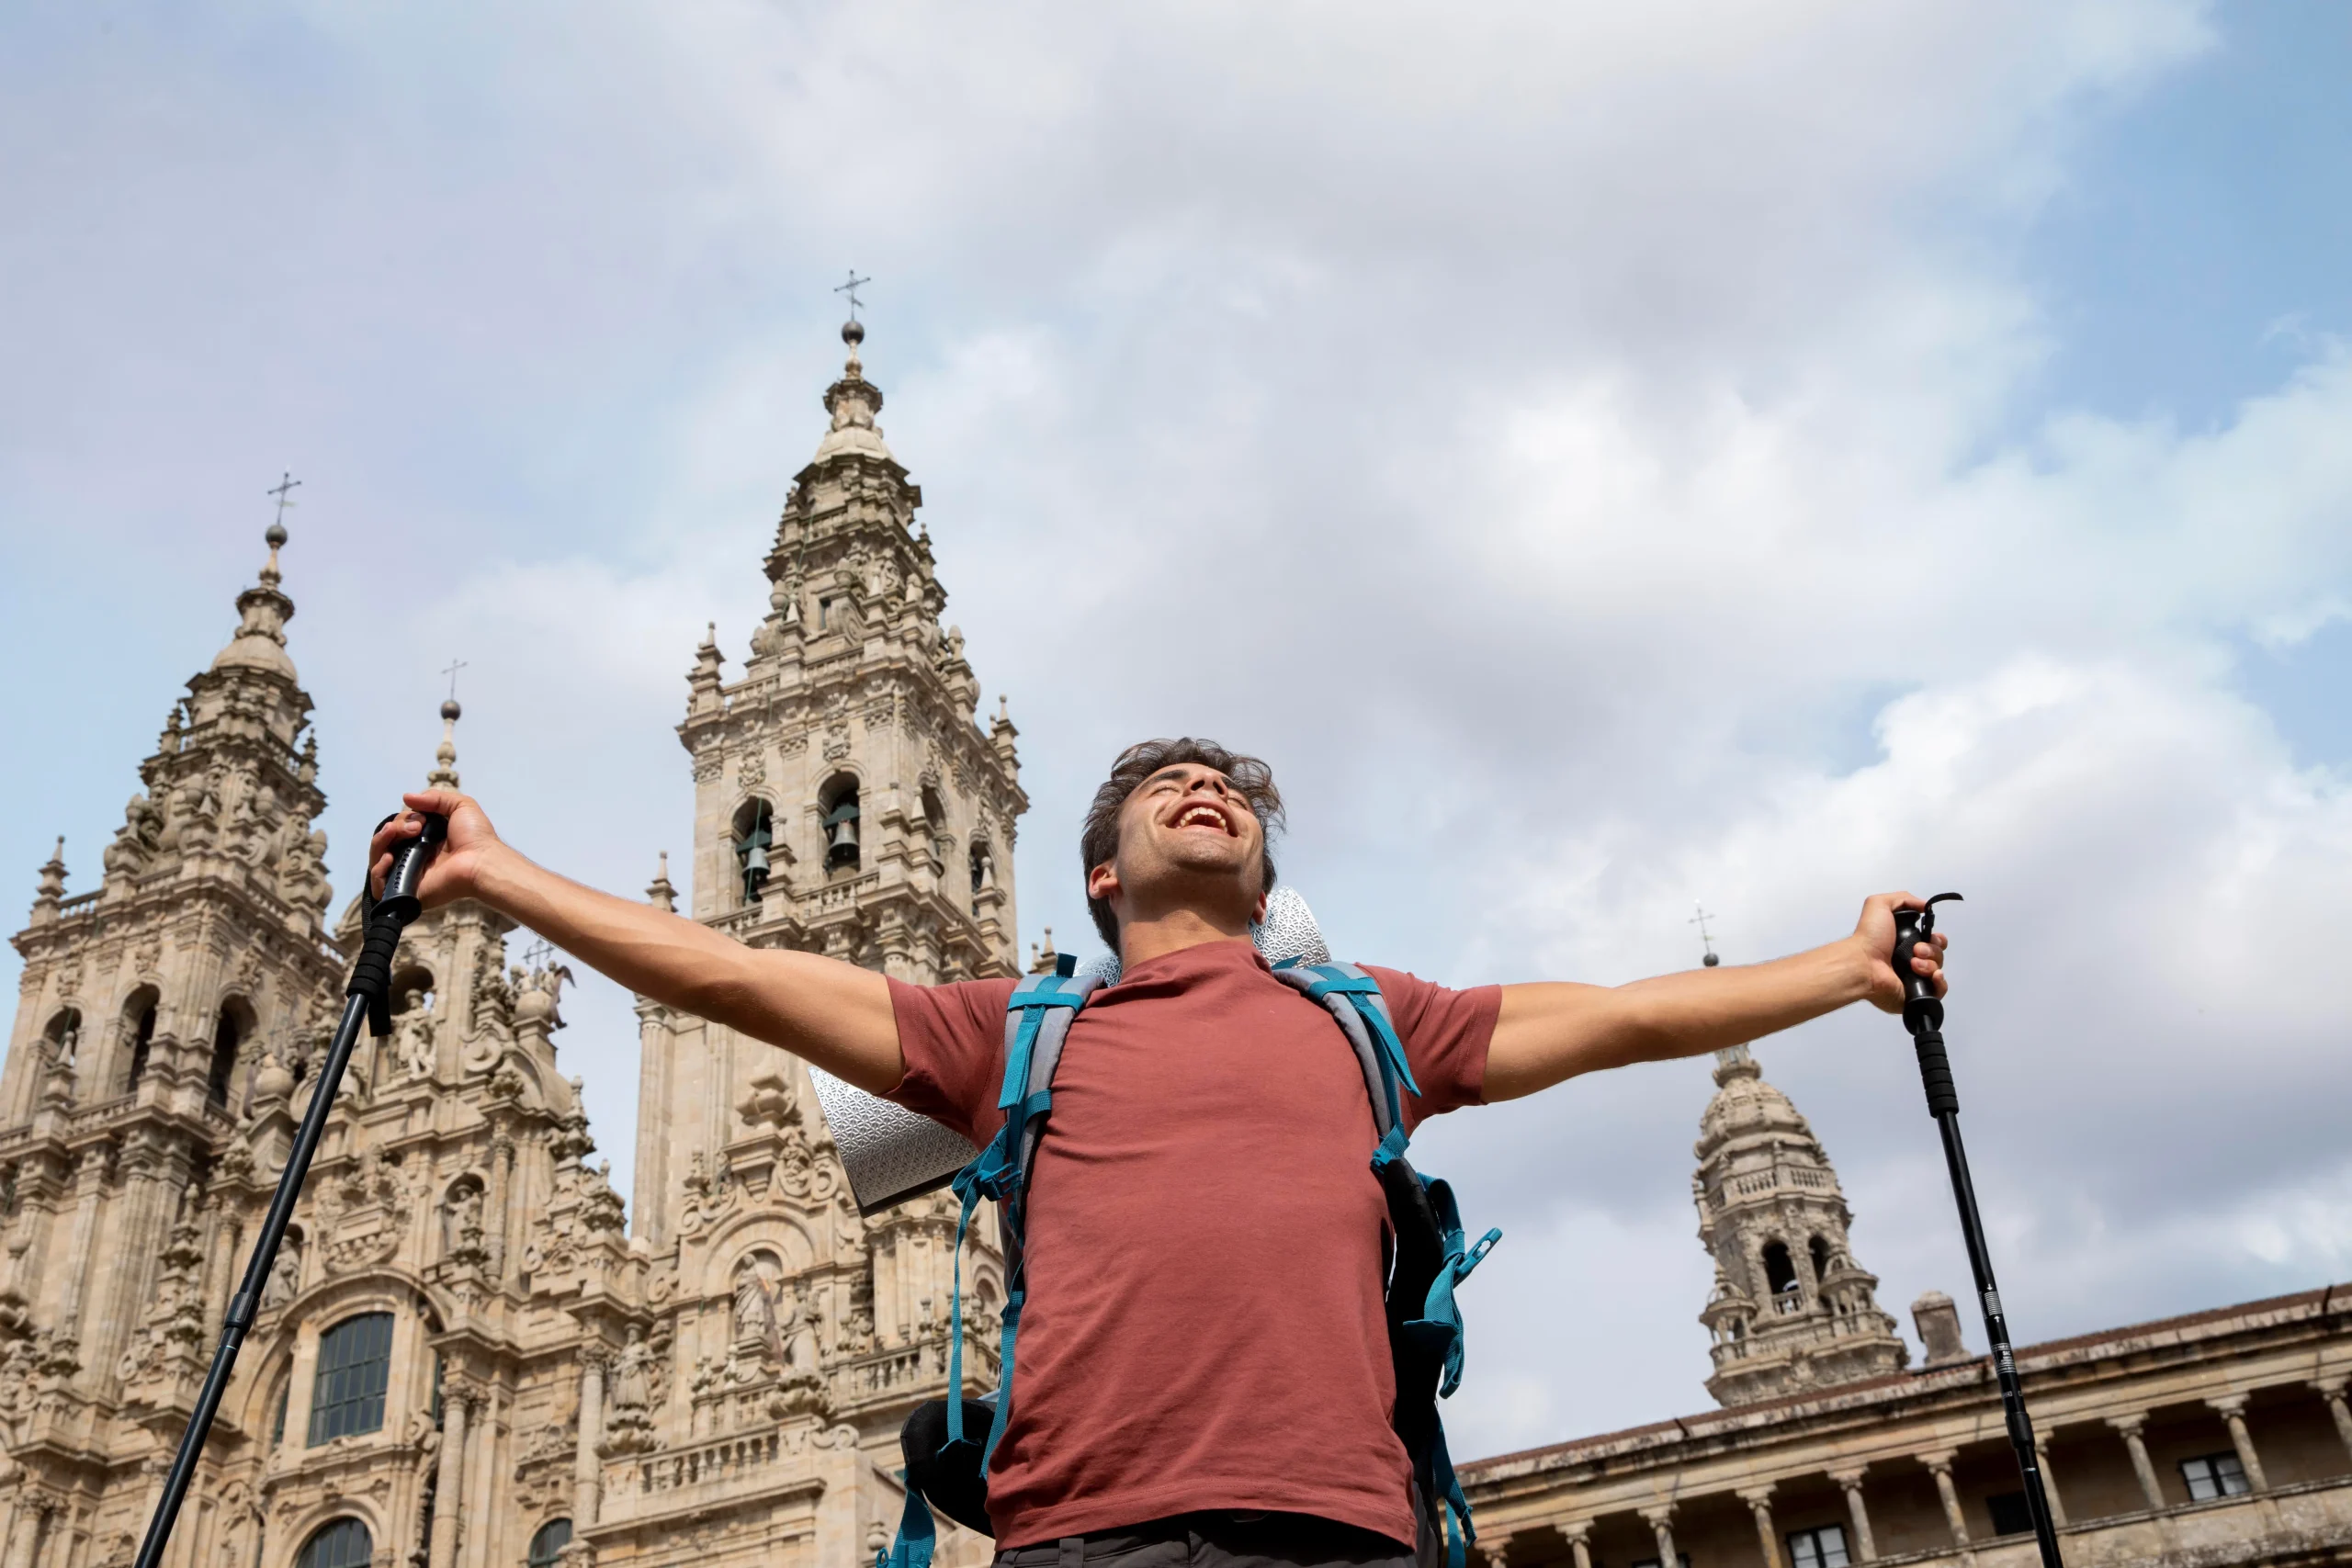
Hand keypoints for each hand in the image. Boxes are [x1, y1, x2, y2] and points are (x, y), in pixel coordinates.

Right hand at [368, 790, 504, 909]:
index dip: (401, 820)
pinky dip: (377, 869)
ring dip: (381, 841)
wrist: (481, 861)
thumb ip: (435, 798)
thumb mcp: (460, 806)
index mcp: (424, 840)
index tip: (421, 820)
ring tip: (399, 834)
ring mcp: (408, 874)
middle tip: (416, 828)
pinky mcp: (405, 891)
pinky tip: (389, 857)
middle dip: (393, 827)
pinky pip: (378, 885)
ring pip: (377, 859)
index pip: (397, 829)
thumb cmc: (476, 836)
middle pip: (385, 842)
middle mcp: (414, 857)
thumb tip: (405, 797)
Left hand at [1851, 892, 1948, 1012]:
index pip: (1933, 942)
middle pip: (1938, 955)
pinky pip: (1939, 991)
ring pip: (1939, 970)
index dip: (1937, 939)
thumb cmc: (1870, 936)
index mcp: (1905, 943)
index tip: (1930, 936)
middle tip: (1916, 950)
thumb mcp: (1880, 905)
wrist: (1862, 964)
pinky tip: (1931, 976)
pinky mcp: (1916, 995)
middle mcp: (1911, 961)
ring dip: (1930, 963)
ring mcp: (1914, 979)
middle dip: (1932, 950)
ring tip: (1913, 964)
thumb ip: (1903, 899)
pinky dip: (1940, 983)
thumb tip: (1925, 906)